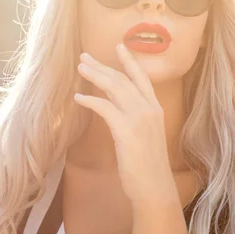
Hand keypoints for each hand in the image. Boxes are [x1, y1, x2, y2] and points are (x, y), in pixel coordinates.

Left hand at [74, 44, 173, 208]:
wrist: (154, 188)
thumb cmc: (148, 166)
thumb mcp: (145, 136)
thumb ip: (134, 118)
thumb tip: (115, 106)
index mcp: (155, 109)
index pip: (142, 77)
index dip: (129, 61)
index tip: (119, 45)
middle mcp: (149, 109)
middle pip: (122, 79)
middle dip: (102, 65)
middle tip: (85, 56)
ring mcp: (139, 118)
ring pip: (114, 87)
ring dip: (95, 75)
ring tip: (80, 68)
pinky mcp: (127, 130)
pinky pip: (105, 107)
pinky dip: (90, 100)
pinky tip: (78, 97)